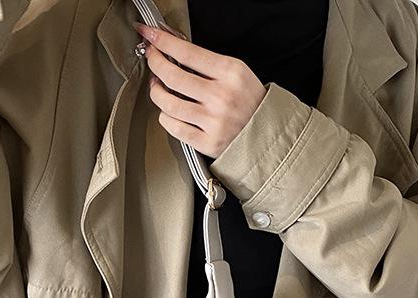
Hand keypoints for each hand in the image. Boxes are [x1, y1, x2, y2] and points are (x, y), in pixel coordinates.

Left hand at [133, 22, 265, 159]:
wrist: (267, 132)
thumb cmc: (249, 101)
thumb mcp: (237, 72)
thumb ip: (208, 64)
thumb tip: (174, 51)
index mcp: (230, 73)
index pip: (188, 53)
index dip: (163, 42)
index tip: (150, 35)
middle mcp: (221, 97)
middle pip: (173, 77)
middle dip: (155, 63)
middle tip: (152, 58)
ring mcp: (213, 121)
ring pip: (169, 104)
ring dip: (156, 92)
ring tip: (157, 86)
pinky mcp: (207, 142)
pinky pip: (174, 127)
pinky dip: (165, 117)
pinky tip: (168, 111)